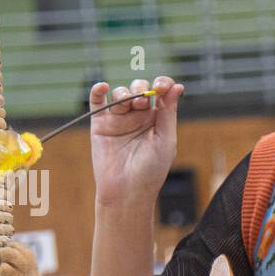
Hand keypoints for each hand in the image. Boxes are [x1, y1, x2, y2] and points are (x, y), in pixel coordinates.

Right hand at [90, 74, 185, 211]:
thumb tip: (177, 86)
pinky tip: (104, 87)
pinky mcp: (100, 124)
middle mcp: (138, 116)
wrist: (127, 190)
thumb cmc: (151, 170)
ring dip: (125, 92)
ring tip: (129, 104)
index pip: (160, 93)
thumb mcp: (166, 140)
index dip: (162, 84)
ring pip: (120, 92)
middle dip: (141, 88)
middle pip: (139, 88)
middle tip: (142, 100)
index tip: (162, 86)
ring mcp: (119, 119)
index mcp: (157, 119)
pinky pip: (97, 101)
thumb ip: (168, 112)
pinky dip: (98, 91)